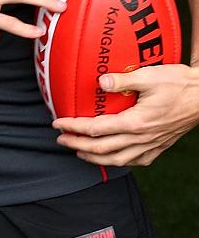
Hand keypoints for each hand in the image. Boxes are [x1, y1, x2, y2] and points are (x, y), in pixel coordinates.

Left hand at [53, 64, 198, 165]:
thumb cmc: (179, 84)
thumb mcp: (150, 76)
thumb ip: (123, 81)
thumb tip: (101, 82)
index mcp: (137, 122)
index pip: (97, 129)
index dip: (75, 127)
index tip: (58, 123)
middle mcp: (142, 138)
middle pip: (103, 149)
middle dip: (78, 145)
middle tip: (61, 139)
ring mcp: (152, 145)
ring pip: (118, 160)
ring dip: (95, 157)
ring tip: (80, 151)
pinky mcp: (160, 146)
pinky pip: (136, 160)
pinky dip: (119, 161)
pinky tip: (113, 157)